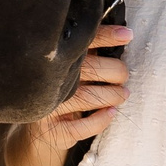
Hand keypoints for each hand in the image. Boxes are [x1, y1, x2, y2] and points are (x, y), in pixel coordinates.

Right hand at [17, 27, 131, 158]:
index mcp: (56, 60)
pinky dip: (101, 120)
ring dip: (113, 96)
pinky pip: (81, 127)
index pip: (83, 43)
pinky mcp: (52, 130)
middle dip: (116, 72)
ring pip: (88, 97)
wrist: (38, 130)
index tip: (127, 35)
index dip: (106, 37)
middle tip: (123, 76)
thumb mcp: (70, 71)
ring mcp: (49, 106)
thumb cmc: (63, 93)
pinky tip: (111, 113)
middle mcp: (49, 80)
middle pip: (90, 69)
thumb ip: (88, 54)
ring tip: (122, 94)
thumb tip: (122, 34)